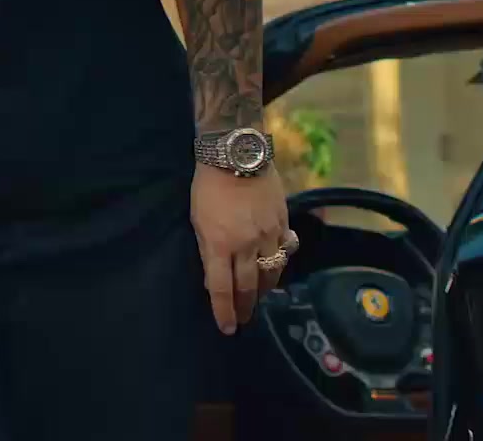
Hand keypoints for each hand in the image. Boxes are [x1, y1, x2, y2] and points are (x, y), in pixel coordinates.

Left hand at [190, 161, 289, 334]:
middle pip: (249, 286)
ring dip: (264, 291)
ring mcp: (268, 235)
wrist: (237, 155)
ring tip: (258, 299)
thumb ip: (208, 251)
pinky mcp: (283, 224)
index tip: (227, 329)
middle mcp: (246, 244)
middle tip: (244, 319)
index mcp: (220, 244)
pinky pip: (285, 253)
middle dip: (246, 307)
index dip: (224, 311)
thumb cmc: (208, 187)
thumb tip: (215, 279)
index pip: (222, 288)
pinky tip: (275, 272)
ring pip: (271, 274)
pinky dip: (279, 267)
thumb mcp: (198, 220)